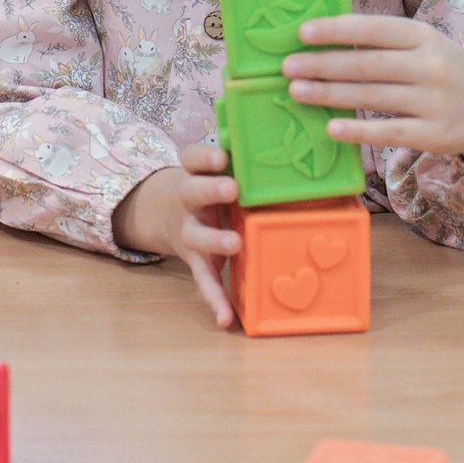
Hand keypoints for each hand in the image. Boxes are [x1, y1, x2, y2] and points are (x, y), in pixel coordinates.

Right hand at [109, 143, 241, 327]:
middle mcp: (188, 200)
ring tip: (234, 244)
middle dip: (211, 190)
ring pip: (196, 236)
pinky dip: (214, 299)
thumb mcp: (216, 168)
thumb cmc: (209, 185)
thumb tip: (298, 144)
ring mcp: (189, 231)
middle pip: (192, 191)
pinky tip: (226, 318)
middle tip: (232, 188)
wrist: (166, 212)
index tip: (224, 155)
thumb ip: (242, 160)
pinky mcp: (195, 260)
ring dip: (214, 239)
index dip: (207, 155)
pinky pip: (203, 280)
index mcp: (195, 172)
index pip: (194, 157)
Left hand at [285, 14, 463, 173]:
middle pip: (368, 65)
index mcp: (425, 36)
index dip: (338, 30)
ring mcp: (435, 102)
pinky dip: (357, 130)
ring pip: (372, 97)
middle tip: (286, 66)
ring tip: (296, 90)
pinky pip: (388, 132)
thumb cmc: (447, 70)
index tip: (302, 32)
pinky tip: (330, 127)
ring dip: (329, 94)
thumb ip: (386, 43)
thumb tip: (327, 39)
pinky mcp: (435, 135)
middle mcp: (431, 66)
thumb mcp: (426, 46)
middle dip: (322, 65)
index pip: (375, 29)